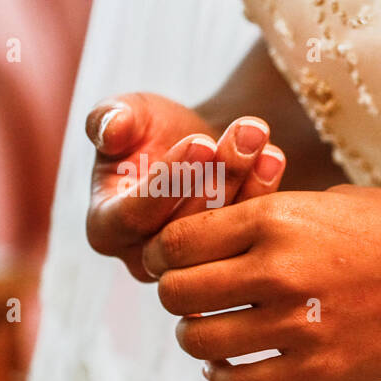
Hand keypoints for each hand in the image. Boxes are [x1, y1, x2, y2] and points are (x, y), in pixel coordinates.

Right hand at [84, 92, 286, 280]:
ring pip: (220, 230)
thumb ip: (110, 117)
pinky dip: (263, 192)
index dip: (170, 178)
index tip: (202, 143)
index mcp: (106, 230)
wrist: (196, 148)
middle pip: (184, 227)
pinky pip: (247, 234)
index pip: (134, 214)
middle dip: (217, 174)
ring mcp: (191, 265)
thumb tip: (109, 129)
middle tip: (244, 134)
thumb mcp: (128, 114)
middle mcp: (146, 257)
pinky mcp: (228, 261)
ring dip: (245, 179)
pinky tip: (273, 156)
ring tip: (258, 135)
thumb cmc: (151, 131)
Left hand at [140, 185, 380, 380]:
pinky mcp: (321, 371)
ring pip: (199, 341)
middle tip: (197, 300)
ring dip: (198, 339)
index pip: (177, 242)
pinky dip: (224, 377)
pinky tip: (236, 367)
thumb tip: (224, 238)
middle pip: (176, 292)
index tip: (179, 263)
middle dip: (178, 296)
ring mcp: (299, 325)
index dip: (167, 254)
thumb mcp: (337, 204)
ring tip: (217, 334)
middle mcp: (279, 270)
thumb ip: (275, 220)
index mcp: (278, 219)